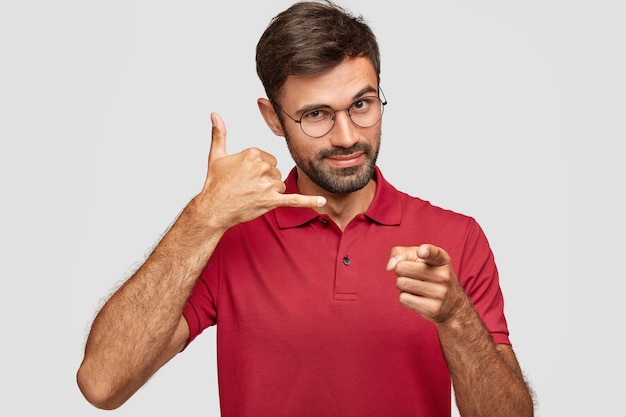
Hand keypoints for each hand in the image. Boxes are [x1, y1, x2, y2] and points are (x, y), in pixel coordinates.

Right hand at [193, 113, 325, 229]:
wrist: (213, 209)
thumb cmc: (215, 184)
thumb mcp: (216, 156)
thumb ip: (219, 133)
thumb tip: (215, 114)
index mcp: (253, 153)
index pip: (269, 160)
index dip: (259, 170)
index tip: (246, 176)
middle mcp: (262, 167)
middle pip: (275, 173)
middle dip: (265, 182)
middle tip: (247, 188)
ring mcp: (267, 184)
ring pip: (280, 186)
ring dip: (270, 193)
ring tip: (252, 196)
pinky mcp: (271, 201)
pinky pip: (294, 200)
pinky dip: (309, 201)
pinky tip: (322, 201)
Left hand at [386, 244, 466, 322]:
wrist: (451, 303)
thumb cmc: (428, 273)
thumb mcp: (418, 257)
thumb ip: (400, 253)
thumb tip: (389, 267)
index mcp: (442, 259)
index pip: (433, 253)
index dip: (426, 251)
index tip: (421, 252)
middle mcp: (443, 275)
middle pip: (401, 268)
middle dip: (401, 271)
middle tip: (414, 275)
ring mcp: (440, 293)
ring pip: (401, 283)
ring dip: (402, 285)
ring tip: (417, 286)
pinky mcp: (432, 308)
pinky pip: (403, 298)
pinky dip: (405, 297)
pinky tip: (418, 297)